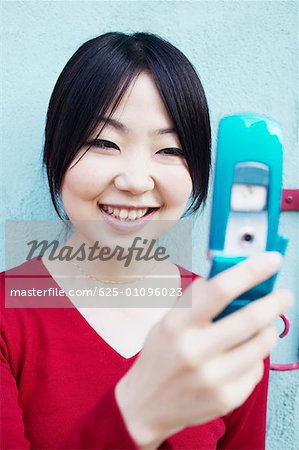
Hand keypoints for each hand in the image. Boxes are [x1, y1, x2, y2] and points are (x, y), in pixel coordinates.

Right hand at [115, 252, 292, 448]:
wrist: (146, 406)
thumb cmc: (159, 357)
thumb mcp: (167, 322)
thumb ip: (195, 299)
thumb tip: (226, 273)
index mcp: (176, 325)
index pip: (219, 290)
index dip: (250, 271)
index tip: (271, 260)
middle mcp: (193, 351)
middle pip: (249, 319)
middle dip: (274, 302)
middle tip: (284, 295)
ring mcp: (211, 378)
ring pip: (260, 345)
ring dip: (268, 329)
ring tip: (264, 325)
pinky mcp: (225, 399)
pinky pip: (256, 370)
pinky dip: (255, 357)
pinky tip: (242, 355)